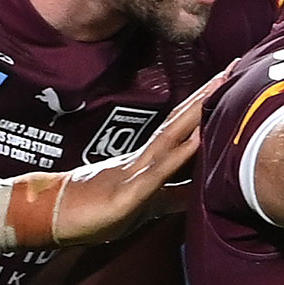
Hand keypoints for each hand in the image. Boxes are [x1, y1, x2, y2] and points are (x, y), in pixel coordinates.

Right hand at [50, 64, 233, 245]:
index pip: (183, 127)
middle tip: (234, 66)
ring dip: (197, 112)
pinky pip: (158, 172)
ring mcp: (136, 172)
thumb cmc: (95, 211)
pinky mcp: (128, 194)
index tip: (230, 80)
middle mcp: (144, 158)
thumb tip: (202, 190)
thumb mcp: (146, 204)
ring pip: (172, 136)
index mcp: (149, 160)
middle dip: (208, 94)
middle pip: (181, 121)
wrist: (49, 217)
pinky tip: (198, 140)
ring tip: (221, 86)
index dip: (207, 105)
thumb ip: (174, 194)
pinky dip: (179, 156)